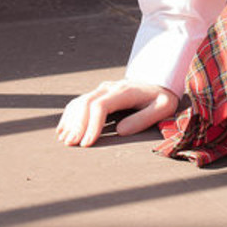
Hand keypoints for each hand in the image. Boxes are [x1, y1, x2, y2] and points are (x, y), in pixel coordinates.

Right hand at [55, 79, 178, 147]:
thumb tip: (120, 131)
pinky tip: (63, 130)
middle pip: (86, 103)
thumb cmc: (162, 98)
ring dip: (70, 121)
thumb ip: (143, 118)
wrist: (159, 82)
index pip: (101, 106)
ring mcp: (102, 89)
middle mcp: (110, 88)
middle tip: (71, 144)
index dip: (92, 125)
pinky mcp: (98, 94)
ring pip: (80, 102)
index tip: (87, 143)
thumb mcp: (163, 107)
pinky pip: (79, 103)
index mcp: (125, 91)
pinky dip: (69, 116)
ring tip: (65, 140)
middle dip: (77, 125)